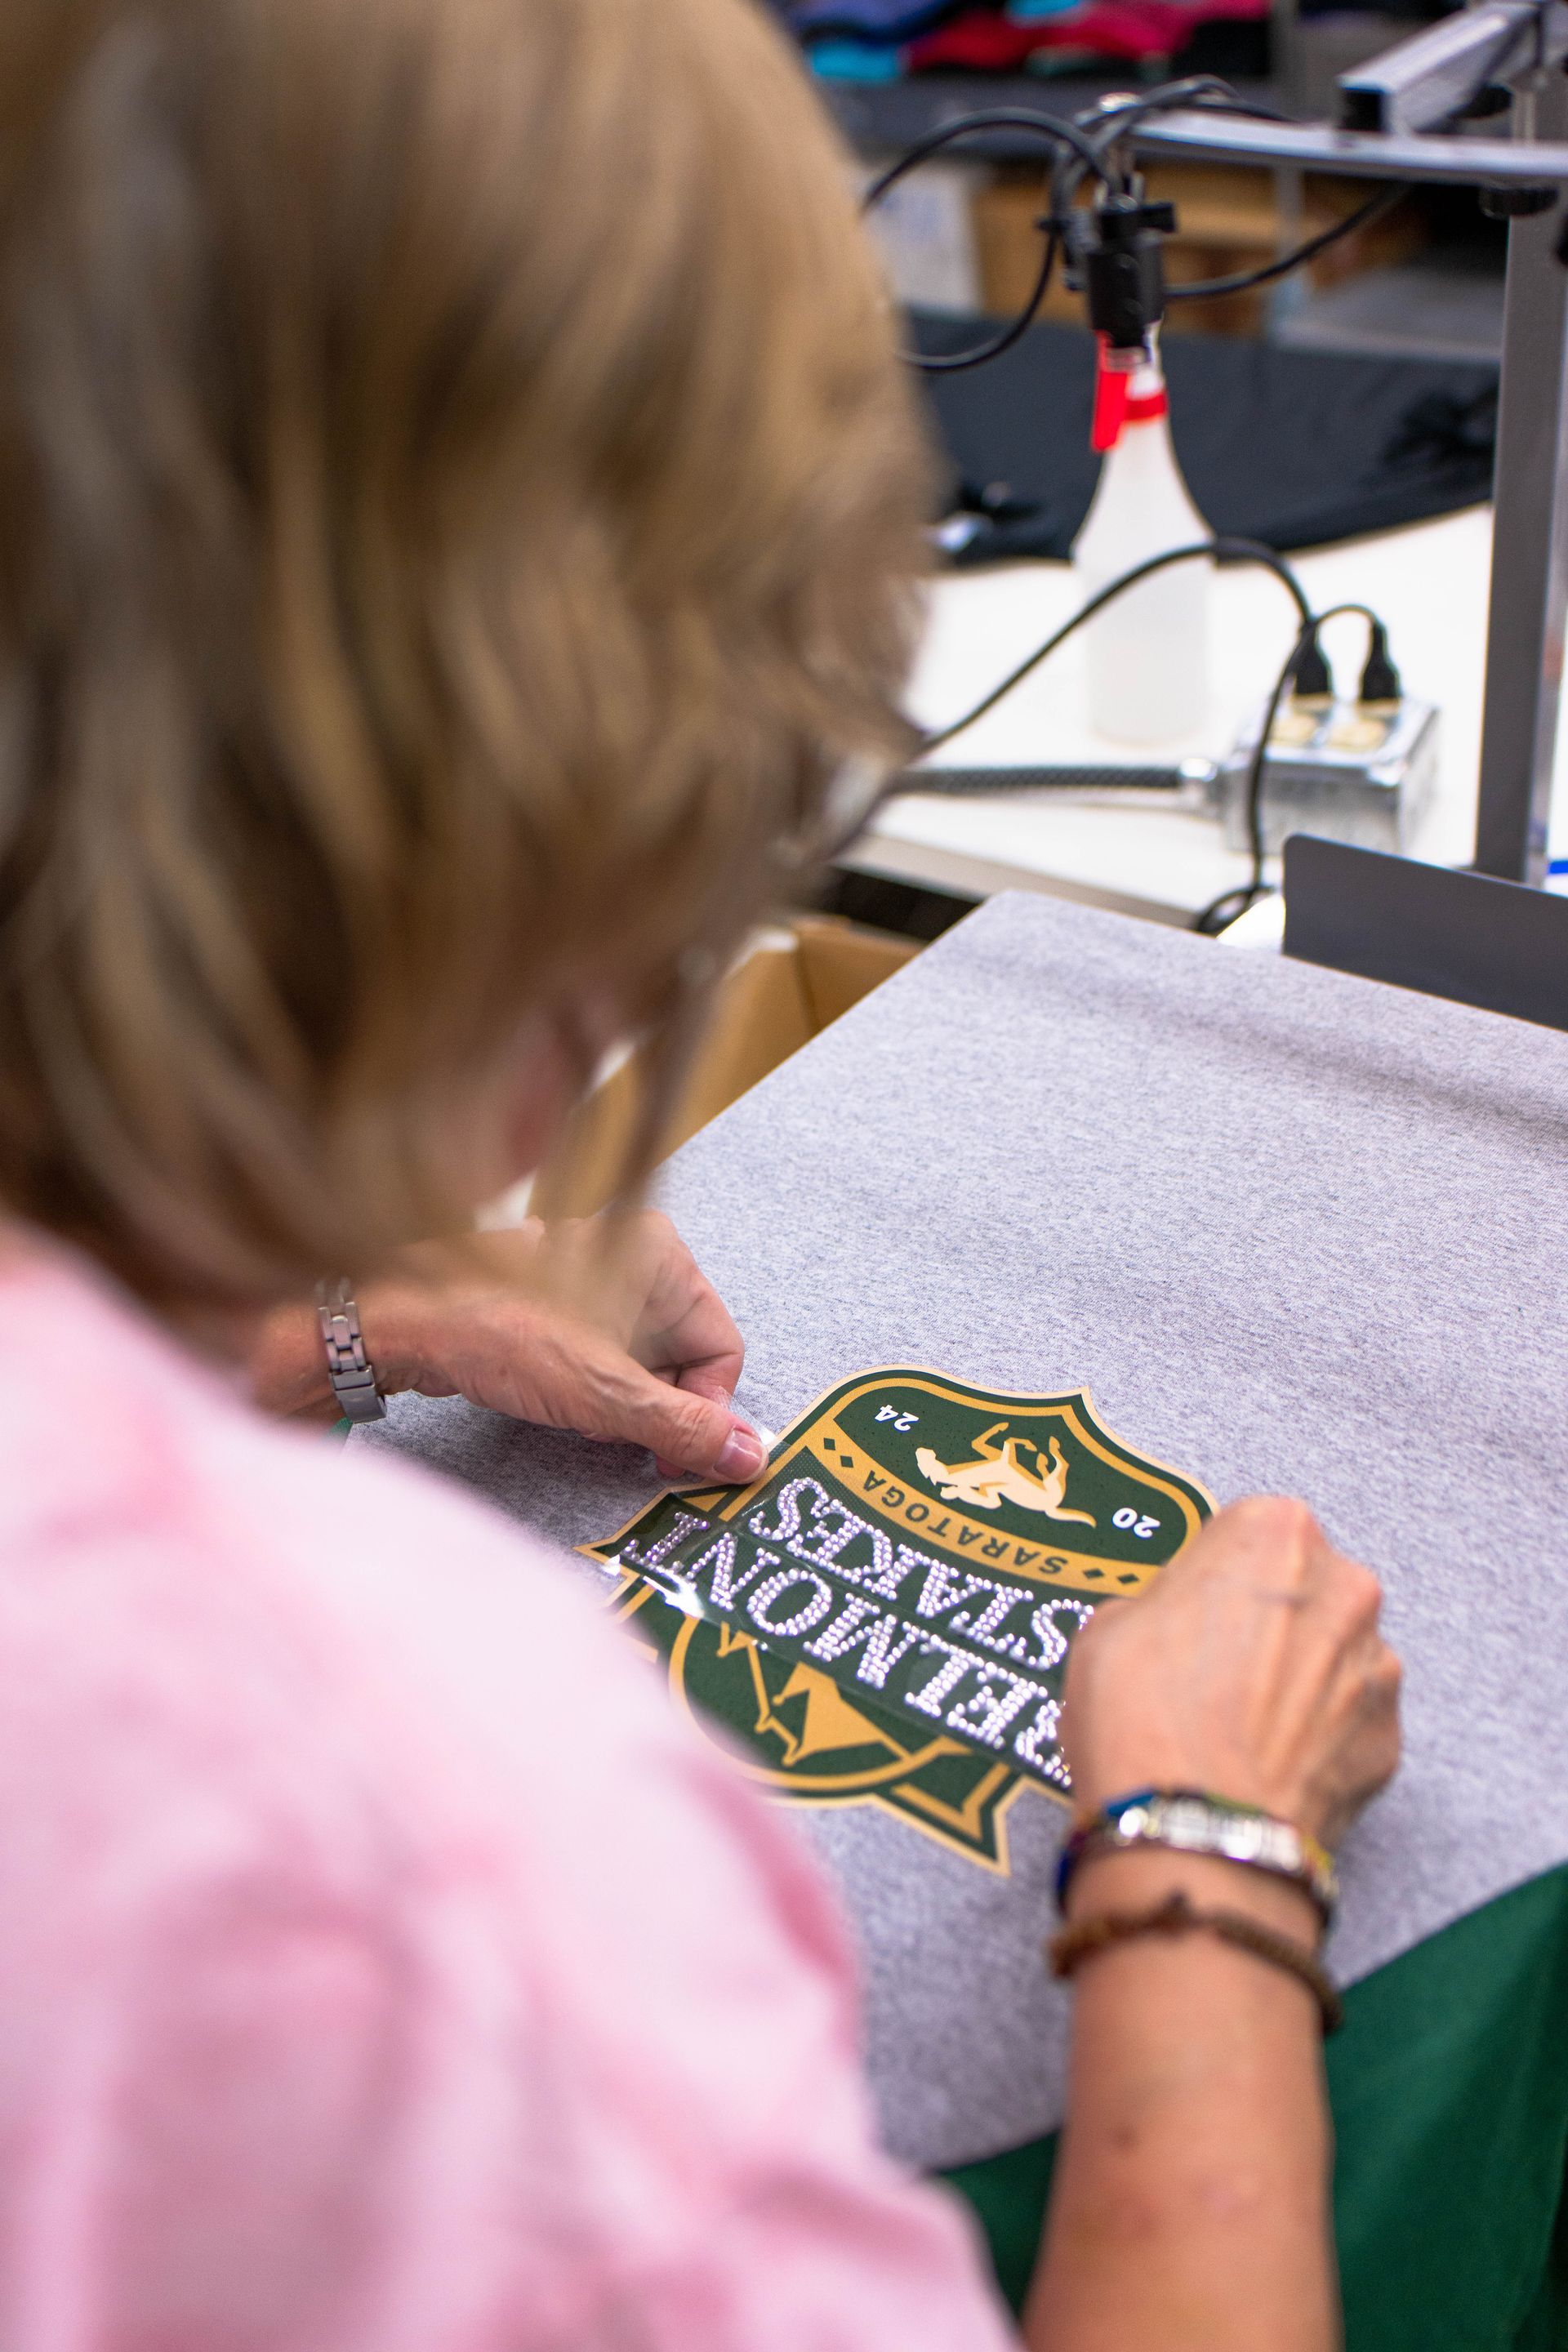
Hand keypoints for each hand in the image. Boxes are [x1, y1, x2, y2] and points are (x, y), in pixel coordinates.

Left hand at [249, 1213, 766, 1484]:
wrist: (396, 1321)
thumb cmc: (501, 1337)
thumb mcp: (608, 1396)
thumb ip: (686, 1429)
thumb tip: (754, 1457)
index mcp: (662, 1254)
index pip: (721, 1351)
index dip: (703, 1412)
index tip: (670, 1454)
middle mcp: (632, 1252)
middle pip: (681, 1357)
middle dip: (654, 1408)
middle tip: (620, 1440)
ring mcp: (589, 1274)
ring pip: (636, 1360)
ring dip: (618, 1402)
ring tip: (579, 1414)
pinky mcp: (552, 1299)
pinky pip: (596, 1353)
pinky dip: (586, 1386)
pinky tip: (552, 1398)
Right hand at [1060, 1496, 1401, 1850]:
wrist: (1194, 1833)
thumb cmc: (1143, 1718)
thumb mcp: (1109, 1625)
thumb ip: (1165, 1600)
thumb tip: (1178, 1621)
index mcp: (1274, 1532)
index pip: (1248, 1531)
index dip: (1212, 1575)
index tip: (1189, 1610)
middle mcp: (1345, 1586)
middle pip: (1304, 1588)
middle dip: (1269, 1621)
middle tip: (1212, 1671)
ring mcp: (1377, 1666)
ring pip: (1334, 1657)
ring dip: (1298, 1680)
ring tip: (1238, 1729)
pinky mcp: (1390, 1740)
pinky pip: (1351, 1725)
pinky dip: (1318, 1740)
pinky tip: (1267, 1765)